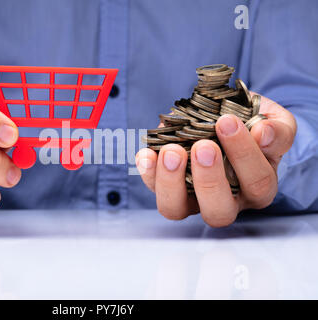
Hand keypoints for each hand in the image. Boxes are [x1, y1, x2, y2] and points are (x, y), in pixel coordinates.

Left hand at [136, 93, 296, 226]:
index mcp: (258, 187)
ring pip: (177, 209)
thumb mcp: (273, 121)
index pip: (256, 183)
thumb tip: (264, 134)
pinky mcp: (168, 188)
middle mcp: (226, 201)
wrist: (224, 118)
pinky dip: (147, 172)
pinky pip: (153, 189)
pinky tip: (147, 152)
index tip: (227, 121)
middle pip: (218, 211)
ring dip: (170, 182)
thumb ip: (278, 130)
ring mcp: (192, 199)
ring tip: (172, 151)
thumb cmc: (251, 124)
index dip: (243, 154)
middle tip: (204, 146)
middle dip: (209, 180)